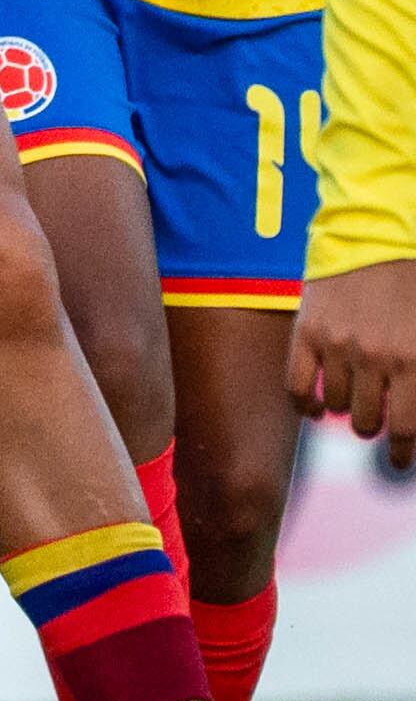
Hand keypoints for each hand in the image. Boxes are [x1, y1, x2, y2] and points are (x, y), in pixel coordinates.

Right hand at [292, 258, 415, 447]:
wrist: (378, 237)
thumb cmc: (415, 286)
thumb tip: (413, 418)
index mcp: (415, 361)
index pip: (405, 428)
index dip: (401, 453)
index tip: (397, 463)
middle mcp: (375, 359)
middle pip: (368, 423)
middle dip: (374, 429)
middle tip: (376, 425)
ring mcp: (336, 347)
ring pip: (336, 407)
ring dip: (346, 412)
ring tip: (352, 404)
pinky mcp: (306, 334)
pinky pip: (297, 387)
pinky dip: (305, 405)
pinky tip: (316, 408)